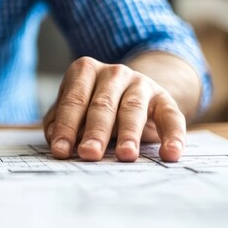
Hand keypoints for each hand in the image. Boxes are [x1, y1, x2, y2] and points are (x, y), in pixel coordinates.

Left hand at [43, 57, 185, 161]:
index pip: (73, 101)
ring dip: (129, 134)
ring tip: (125, 156)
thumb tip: (55, 138)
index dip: (66, 126)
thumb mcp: (74, 109)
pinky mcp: (164, 99)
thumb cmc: (93, 105)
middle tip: (88, 154)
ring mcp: (141, 83)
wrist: (134, 94)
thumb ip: (60, 121)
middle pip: (102, 105)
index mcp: (85, 71)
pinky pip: (171, 116)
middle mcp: (114, 73)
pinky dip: (173, 136)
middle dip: (95, 131)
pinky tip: (170, 153)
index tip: (61, 151)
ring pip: (133, 110)